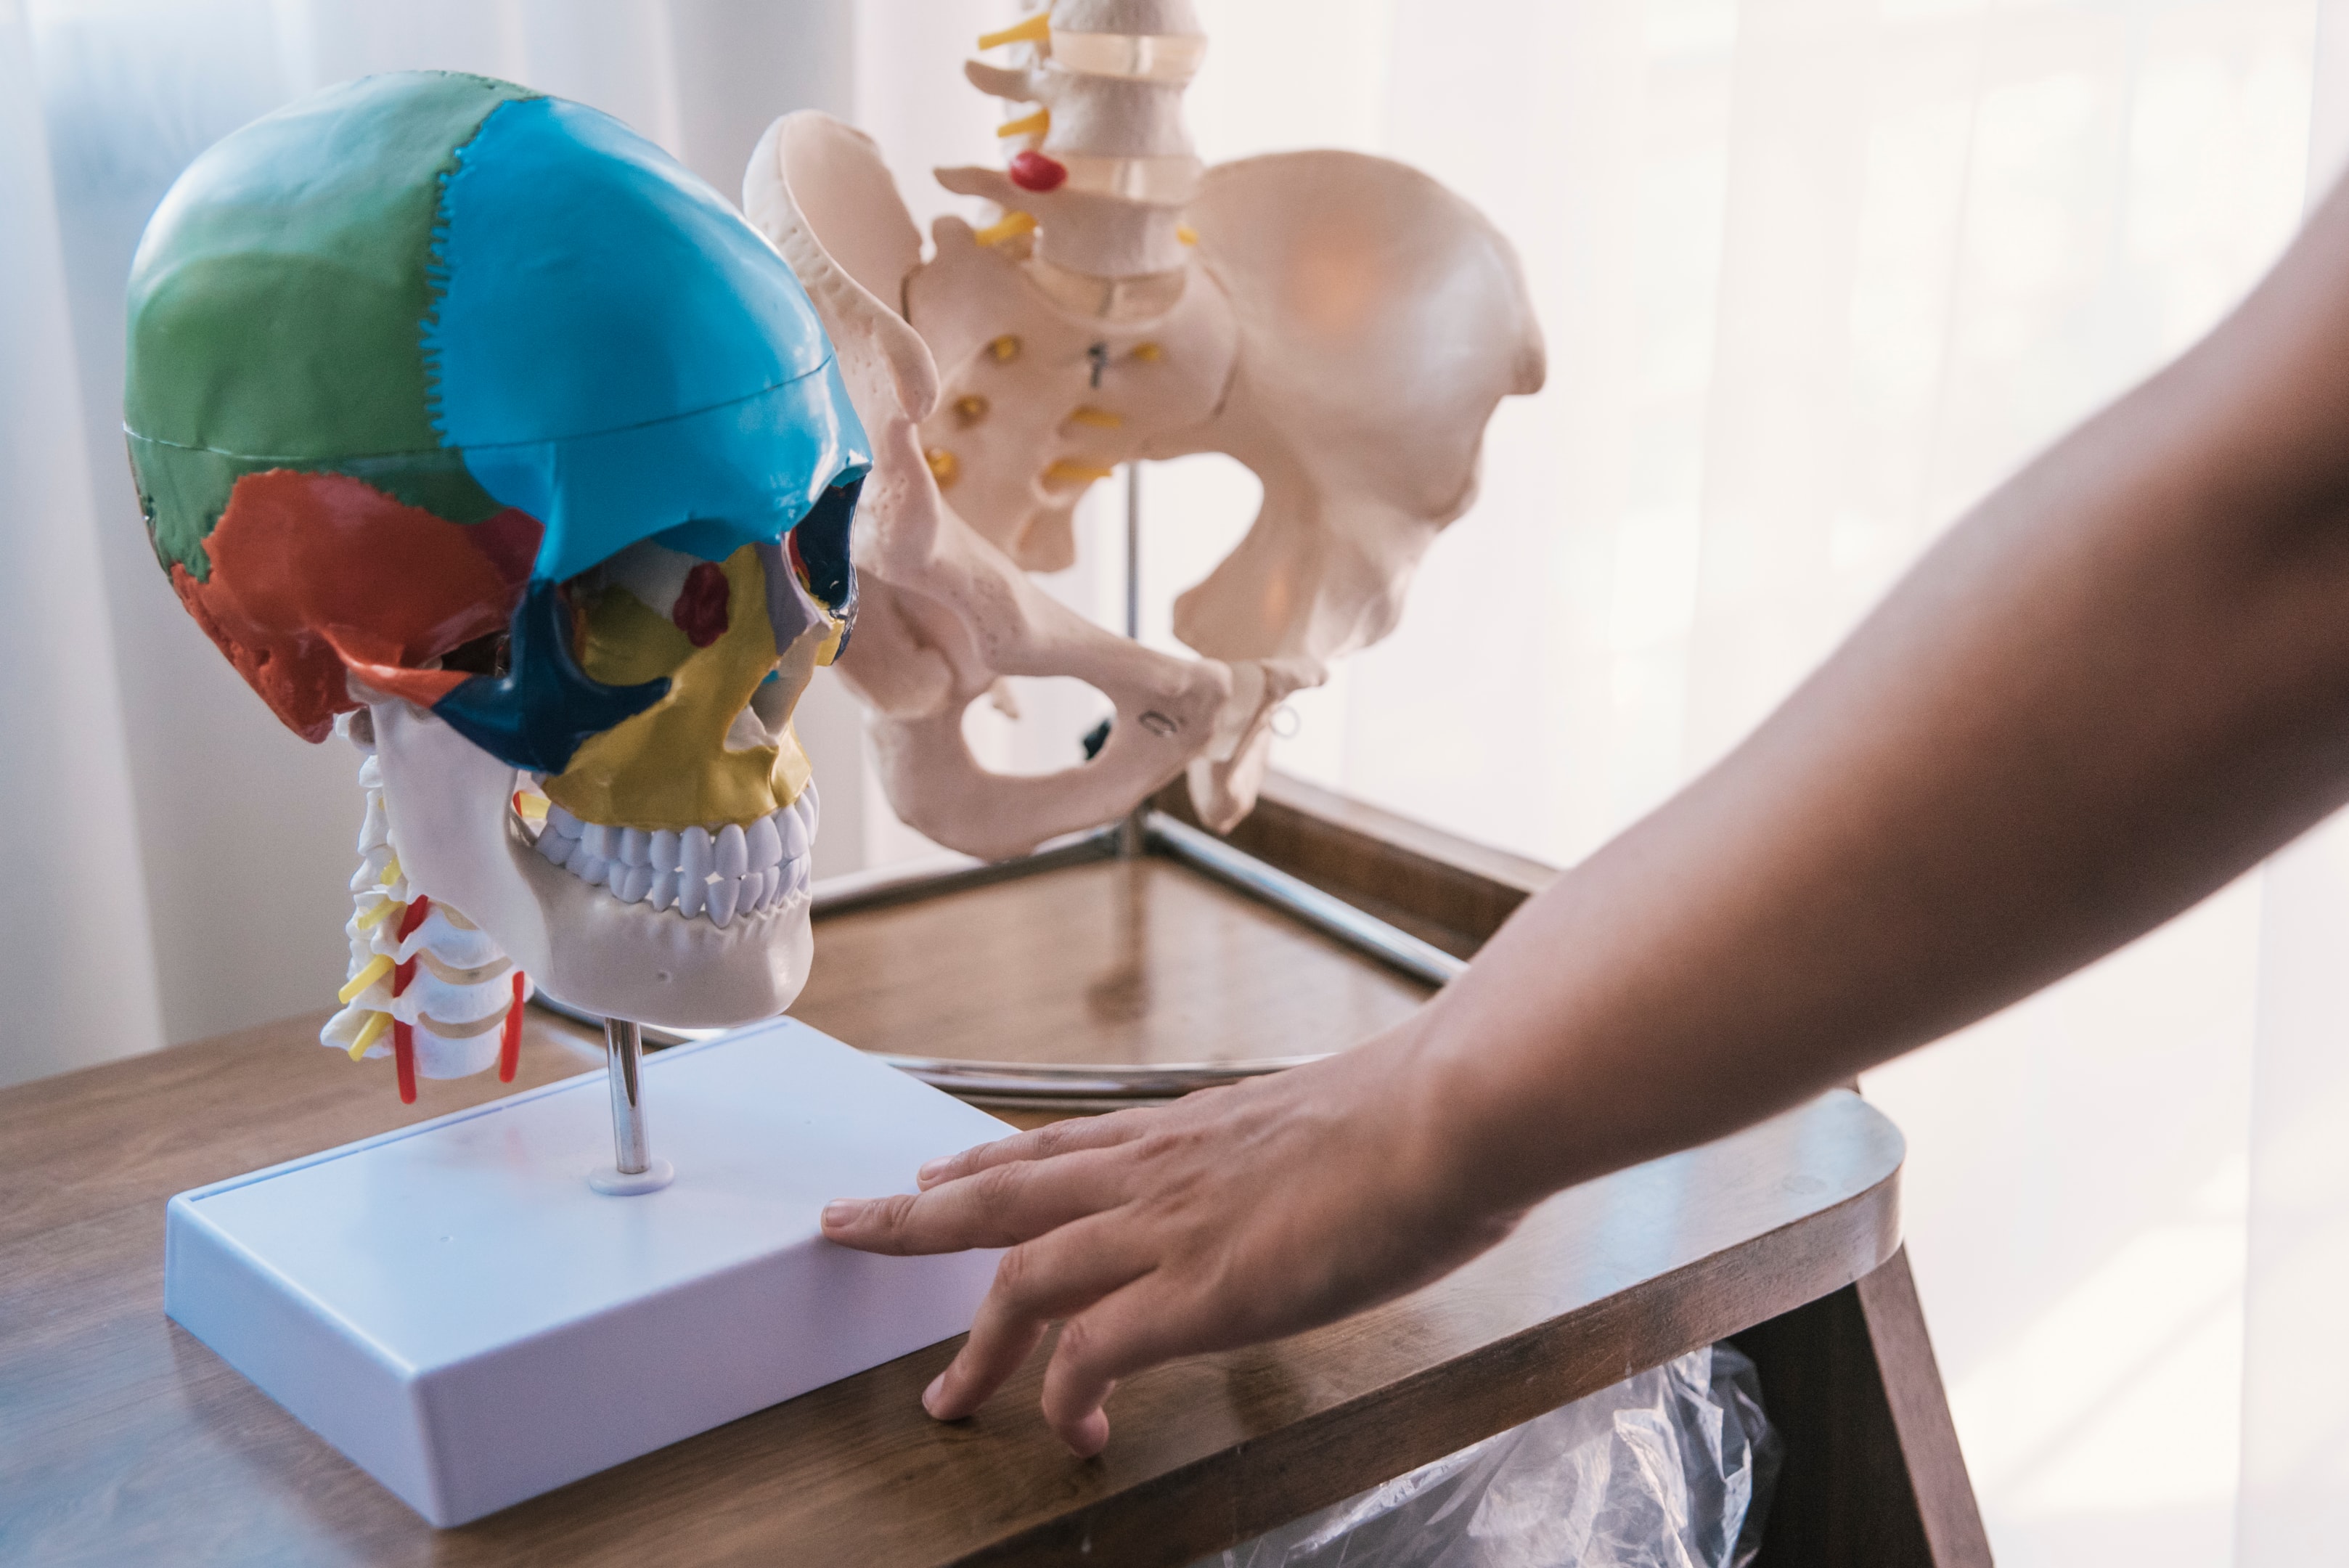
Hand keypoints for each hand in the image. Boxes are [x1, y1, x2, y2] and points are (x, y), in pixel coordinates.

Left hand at [818, 1022, 1518, 1455]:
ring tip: (943, 1399)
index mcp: (1186, 1130)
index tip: (939, 1169)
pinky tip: (1071, 1428)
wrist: (1448, 1114)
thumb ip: (1304, 1153)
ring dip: (975, 1341)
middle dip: (915, 1219)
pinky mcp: (1197, 1292)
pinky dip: (1068, 1392)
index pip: (1059, 1144)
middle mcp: (1156, 1171)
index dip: (988, 1162)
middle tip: (846, 1227)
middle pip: (1000, 1194)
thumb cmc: (1420, 1114)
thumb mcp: (1335, 1121)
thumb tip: (1332, 1175)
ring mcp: (1167, 1230)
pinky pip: (1094, 1349)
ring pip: (1021, 1272)